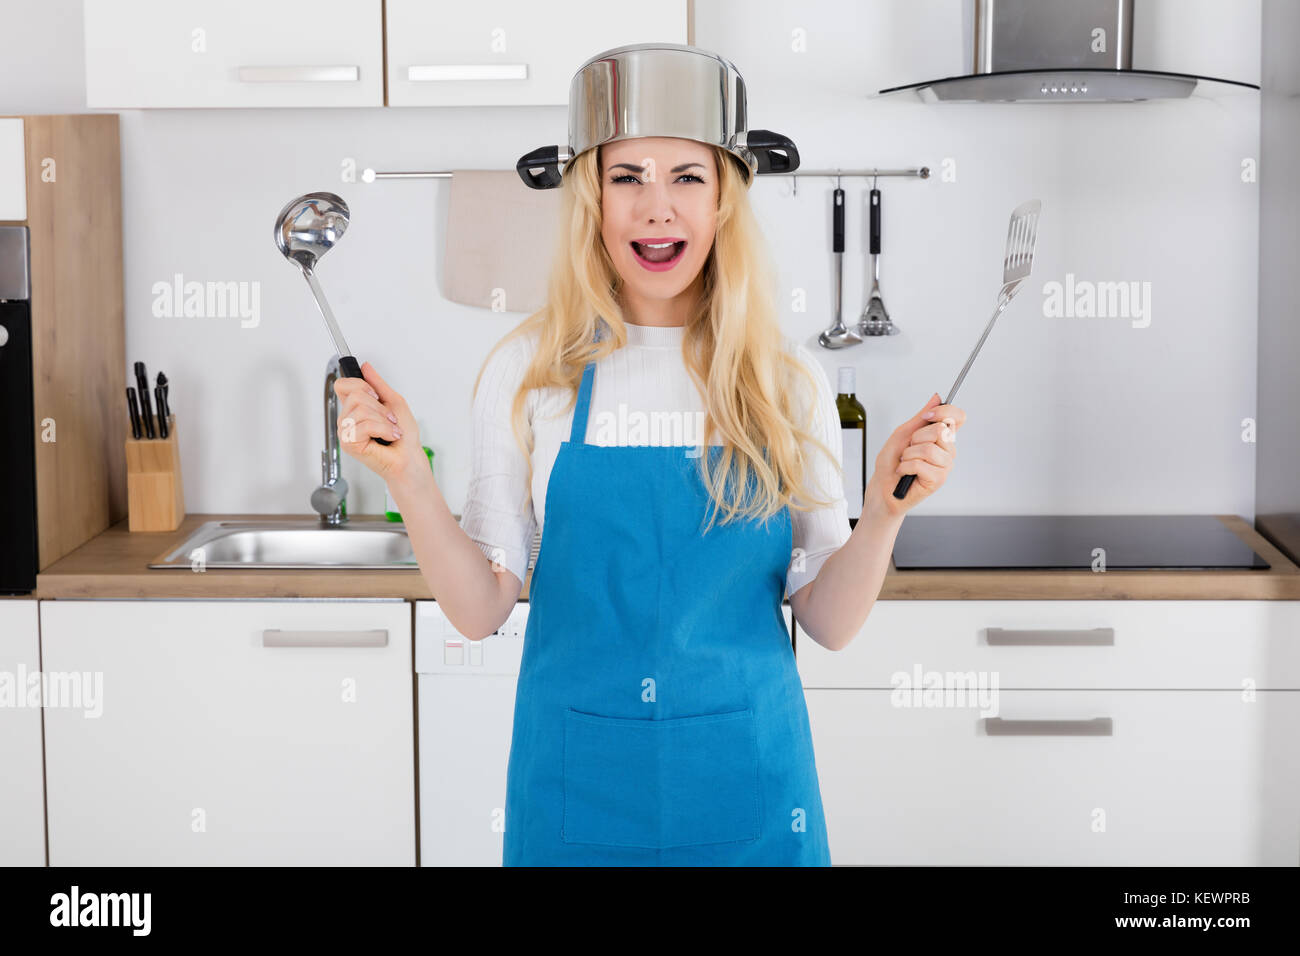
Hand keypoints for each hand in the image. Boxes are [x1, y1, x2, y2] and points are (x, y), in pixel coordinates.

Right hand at [332, 362, 426, 484]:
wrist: (410, 458)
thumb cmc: (405, 436)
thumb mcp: (394, 402)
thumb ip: (378, 384)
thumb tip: (365, 366)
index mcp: (355, 409)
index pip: (342, 385)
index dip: (359, 384)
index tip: (375, 394)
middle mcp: (347, 420)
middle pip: (354, 394)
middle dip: (379, 405)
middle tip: (389, 419)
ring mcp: (346, 432)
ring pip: (360, 408)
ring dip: (383, 419)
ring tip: (391, 429)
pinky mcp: (349, 443)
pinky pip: (365, 424)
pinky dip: (383, 429)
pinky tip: (389, 437)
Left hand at [863, 392, 965, 520]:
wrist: (883, 488)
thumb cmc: (892, 462)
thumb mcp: (903, 434)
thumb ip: (921, 417)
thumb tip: (937, 397)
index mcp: (942, 437)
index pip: (958, 417)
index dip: (945, 411)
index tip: (927, 416)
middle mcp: (947, 450)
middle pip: (941, 429)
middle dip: (917, 437)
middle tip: (909, 449)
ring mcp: (945, 465)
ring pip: (929, 448)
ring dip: (909, 455)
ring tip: (906, 462)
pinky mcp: (939, 479)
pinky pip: (921, 464)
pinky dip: (905, 467)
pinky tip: (905, 473)